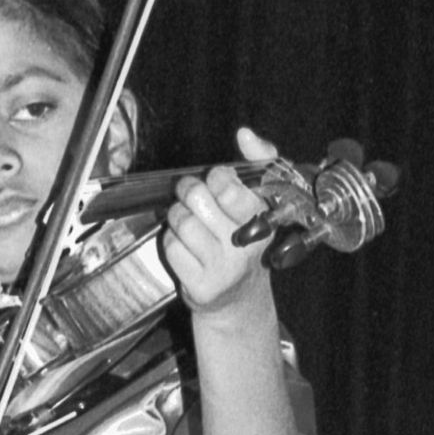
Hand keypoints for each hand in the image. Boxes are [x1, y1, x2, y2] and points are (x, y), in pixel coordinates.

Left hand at [163, 127, 280, 322]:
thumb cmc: (243, 241)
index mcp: (262, 219)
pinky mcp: (201, 286)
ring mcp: (223, 268)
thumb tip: (246, 135)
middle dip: (189, 191)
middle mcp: (245, 246)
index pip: (227, 185)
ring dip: (178, 217)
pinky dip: (172, 243)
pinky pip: (171, 248)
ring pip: (182, 222)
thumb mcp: (258, 202)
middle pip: (198, 198)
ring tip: (188, 223)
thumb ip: (258, 162)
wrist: (237, 299)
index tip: (216, 183)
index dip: (214, 178)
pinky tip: (185, 248)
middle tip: (192, 197)